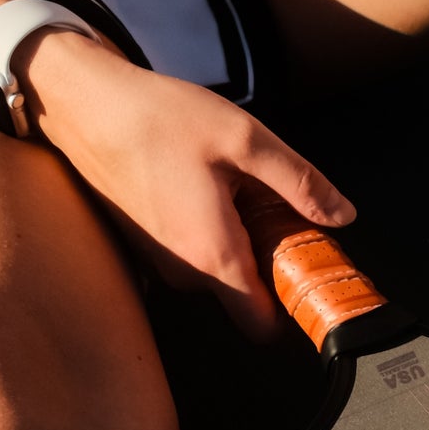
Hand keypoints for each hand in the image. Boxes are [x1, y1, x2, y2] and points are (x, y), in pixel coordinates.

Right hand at [23, 30, 354, 337]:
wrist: (85, 104)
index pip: (261, 325)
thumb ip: (301, 183)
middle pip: (243, 294)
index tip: (312, 273)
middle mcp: (182, 272)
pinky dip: (206, 229)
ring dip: (235, 240)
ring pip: (215, 270)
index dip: (293, 307)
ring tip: (234, 186)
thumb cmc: (161, 119)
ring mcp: (158, 261)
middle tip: (276, 207)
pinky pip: (189, 252)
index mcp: (213, 256)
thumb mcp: (247, 140)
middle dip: (267, 260)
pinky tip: (202, 184)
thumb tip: (344, 216)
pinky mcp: (142, 244)